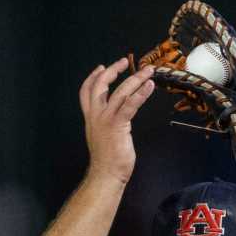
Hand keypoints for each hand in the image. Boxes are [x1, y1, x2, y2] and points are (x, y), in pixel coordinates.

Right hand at [78, 58, 154, 185]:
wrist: (106, 174)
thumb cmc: (107, 159)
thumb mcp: (103, 136)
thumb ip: (107, 123)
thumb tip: (118, 115)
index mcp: (91, 118)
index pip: (86, 91)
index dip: (92, 77)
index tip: (101, 67)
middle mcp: (95, 116)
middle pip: (100, 85)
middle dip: (112, 70)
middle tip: (125, 61)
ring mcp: (105, 120)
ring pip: (120, 92)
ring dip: (135, 78)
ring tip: (148, 71)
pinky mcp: (118, 125)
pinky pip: (130, 104)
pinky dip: (141, 93)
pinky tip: (149, 86)